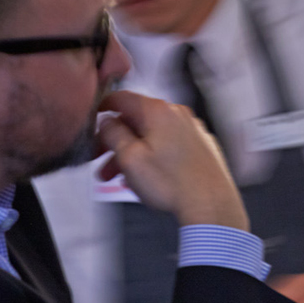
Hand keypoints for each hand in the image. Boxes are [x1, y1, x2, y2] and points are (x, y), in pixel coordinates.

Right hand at [96, 90, 248, 229]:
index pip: (122, 98)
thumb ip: (113, 134)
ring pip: (152, 136)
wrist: (211, 204)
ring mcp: (192, 129)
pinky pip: (170, 146)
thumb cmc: (170, 183)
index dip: (103, 109)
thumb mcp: (130, 158)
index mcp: (157, 111)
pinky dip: (154, 157)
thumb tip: (107, 122)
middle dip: (115, 142)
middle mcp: (177, 114)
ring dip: (132, 154)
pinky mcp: (202, 146)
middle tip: (100, 162)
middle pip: (137, 121)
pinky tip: (145, 179)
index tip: (93, 122)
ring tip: (119, 179)